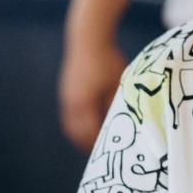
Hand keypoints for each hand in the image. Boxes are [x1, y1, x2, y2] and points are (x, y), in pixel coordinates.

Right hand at [60, 27, 128, 151]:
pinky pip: (69, 117)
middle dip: (87, 145)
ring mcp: (66, 98)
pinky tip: (88, 126)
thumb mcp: (118, 84)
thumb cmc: (107, 59)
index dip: (99, 145)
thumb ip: (119, 104)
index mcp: (84, 103)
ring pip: (70, 126)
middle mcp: (71, 103)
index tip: (110, 152)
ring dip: (80, 137)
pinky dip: (77, 126)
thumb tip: (126, 123)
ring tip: (93, 144)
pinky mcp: (66, 92)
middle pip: (76, 134)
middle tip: (101, 154)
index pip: (90, 133)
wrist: (87, 38)